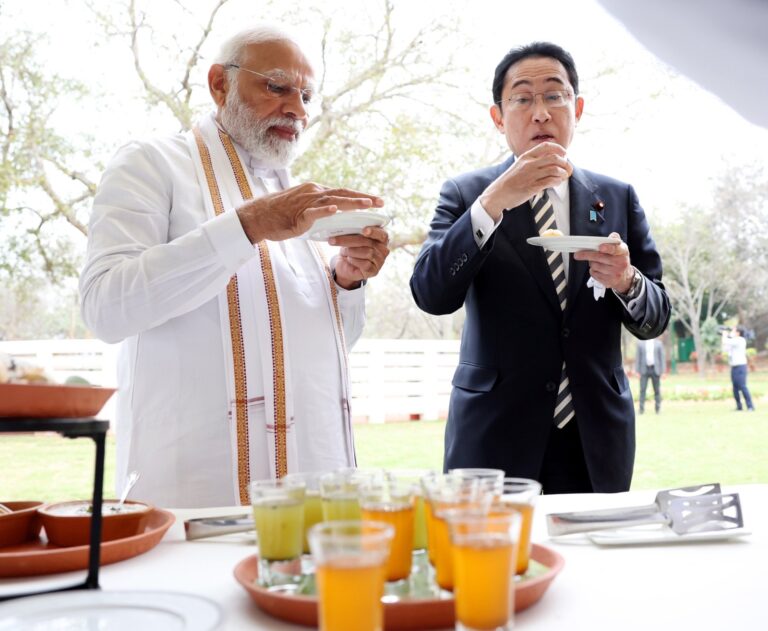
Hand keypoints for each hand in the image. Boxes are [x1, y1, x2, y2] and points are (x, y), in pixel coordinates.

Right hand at [236, 182, 383, 242]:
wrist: (258, 216)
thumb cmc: (280, 215)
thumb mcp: (304, 210)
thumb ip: (319, 211)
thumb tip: (334, 216)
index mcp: (315, 192)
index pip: (342, 192)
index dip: (360, 196)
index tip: (375, 201)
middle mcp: (313, 192)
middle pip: (343, 193)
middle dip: (363, 198)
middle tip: (381, 203)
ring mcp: (305, 202)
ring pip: (333, 200)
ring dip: (351, 202)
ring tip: (367, 205)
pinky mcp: (298, 214)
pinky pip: (314, 211)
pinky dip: (326, 210)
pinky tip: (337, 210)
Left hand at [329, 226, 389, 288]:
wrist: (346, 265)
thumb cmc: (351, 248)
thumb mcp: (352, 237)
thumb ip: (355, 232)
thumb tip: (345, 226)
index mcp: (381, 238)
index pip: (382, 234)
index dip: (373, 231)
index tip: (364, 230)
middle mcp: (383, 249)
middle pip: (369, 242)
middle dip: (349, 240)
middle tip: (333, 240)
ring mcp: (380, 261)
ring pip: (367, 253)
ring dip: (351, 251)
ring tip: (345, 251)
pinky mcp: (374, 271)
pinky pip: (365, 264)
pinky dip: (354, 260)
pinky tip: (350, 259)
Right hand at [479, 142, 572, 219]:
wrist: (497, 194)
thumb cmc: (510, 181)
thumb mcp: (519, 165)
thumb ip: (533, 161)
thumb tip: (550, 159)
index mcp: (526, 156)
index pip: (546, 146)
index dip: (559, 148)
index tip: (564, 154)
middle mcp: (529, 164)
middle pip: (555, 158)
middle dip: (565, 163)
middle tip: (568, 168)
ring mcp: (531, 175)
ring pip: (555, 170)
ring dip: (563, 173)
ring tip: (563, 176)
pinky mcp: (532, 187)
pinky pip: (550, 181)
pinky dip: (557, 181)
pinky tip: (556, 182)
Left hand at [573, 232, 633, 291]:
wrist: (624, 277)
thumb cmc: (619, 259)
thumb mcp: (620, 248)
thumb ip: (613, 241)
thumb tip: (611, 236)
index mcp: (623, 252)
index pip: (615, 249)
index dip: (608, 248)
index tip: (600, 247)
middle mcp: (621, 263)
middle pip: (600, 257)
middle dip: (587, 255)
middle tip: (577, 254)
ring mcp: (615, 273)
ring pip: (595, 265)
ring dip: (591, 262)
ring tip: (595, 261)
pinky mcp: (609, 281)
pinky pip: (594, 273)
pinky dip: (593, 270)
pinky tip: (598, 269)